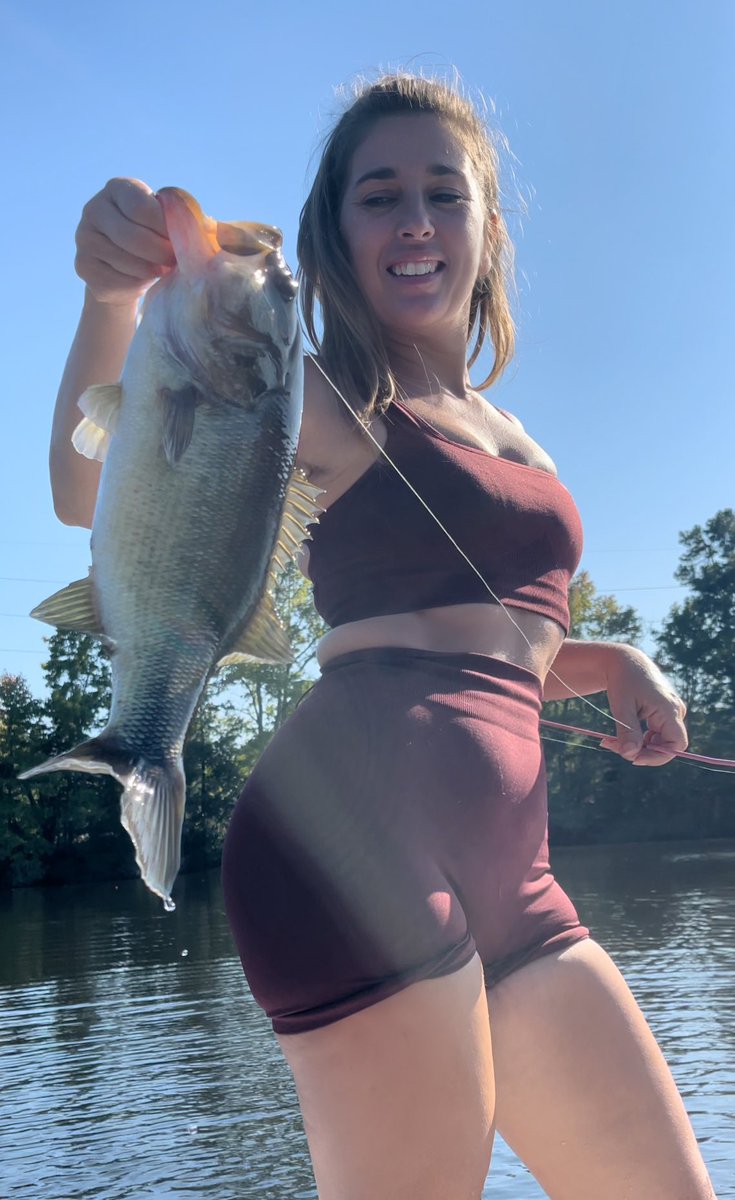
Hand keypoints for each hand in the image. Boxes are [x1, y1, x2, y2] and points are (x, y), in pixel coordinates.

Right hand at [75, 178, 175, 304]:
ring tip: (162, 270)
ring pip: (125, 260)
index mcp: (118, 188)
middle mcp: (94, 208)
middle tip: (174, 262)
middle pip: (132, 236)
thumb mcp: (167, 223)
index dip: (165, 228)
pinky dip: (136, 284)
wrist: (127, 269)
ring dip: (151, 270)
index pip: (142, 207)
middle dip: (160, 253)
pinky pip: (116, 279)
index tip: (180, 241)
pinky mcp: (82, 265)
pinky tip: (143, 280)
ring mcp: (84, 237)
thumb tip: (209, 227)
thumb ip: (185, 221)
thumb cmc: (156, 239)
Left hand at [599, 646, 687, 766]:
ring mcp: (671, 714)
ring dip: (638, 746)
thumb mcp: (622, 706)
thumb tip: (630, 755)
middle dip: (641, 752)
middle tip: (613, 747)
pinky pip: (655, 735)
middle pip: (666, 745)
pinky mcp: (663, 715)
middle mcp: (675, 712)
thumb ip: (627, 731)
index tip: (633, 758)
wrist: (625, 662)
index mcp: (670, 709)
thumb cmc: (623, 681)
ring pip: (659, 742)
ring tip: (612, 741)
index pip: (676, 744)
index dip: (657, 756)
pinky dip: (639, 739)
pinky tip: (621, 736)